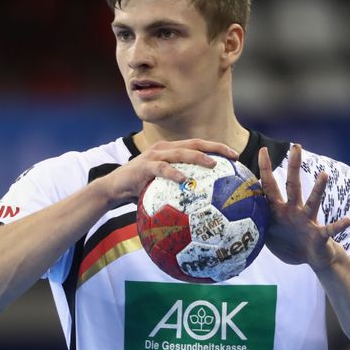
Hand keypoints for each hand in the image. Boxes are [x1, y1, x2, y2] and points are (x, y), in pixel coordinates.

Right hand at [101, 138, 238, 205]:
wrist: (114, 188)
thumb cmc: (140, 189)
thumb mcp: (162, 186)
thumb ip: (179, 189)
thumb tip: (203, 205)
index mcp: (171, 151)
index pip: (198, 145)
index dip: (217, 148)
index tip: (235, 156)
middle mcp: (165, 149)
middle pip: (195, 144)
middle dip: (215, 148)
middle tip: (233, 156)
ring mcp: (154, 156)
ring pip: (181, 152)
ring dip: (198, 157)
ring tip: (213, 165)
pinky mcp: (145, 166)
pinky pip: (162, 169)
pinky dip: (174, 174)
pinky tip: (184, 181)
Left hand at [258, 144, 349, 270]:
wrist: (311, 259)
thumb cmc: (288, 244)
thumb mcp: (267, 233)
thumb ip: (254, 222)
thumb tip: (234, 215)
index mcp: (278, 209)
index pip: (270, 185)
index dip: (265, 169)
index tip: (262, 149)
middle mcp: (294, 210)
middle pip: (293, 185)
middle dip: (294, 166)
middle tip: (296, 146)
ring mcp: (307, 221)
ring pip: (313, 202)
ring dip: (318, 189)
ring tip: (324, 174)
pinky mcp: (319, 235)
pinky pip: (329, 230)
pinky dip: (339, 225)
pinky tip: (348, 220)